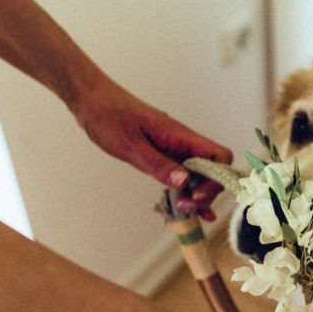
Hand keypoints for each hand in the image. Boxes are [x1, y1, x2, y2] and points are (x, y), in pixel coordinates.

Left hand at [69, 80, 232, 219]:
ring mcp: (175, 150)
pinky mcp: (164, 156)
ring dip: (197, 194)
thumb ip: (159, 164)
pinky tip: (190, 209)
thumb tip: (185, 182)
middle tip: (185, 205)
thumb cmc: (110, 116)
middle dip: (206, 191)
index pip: (219, 156)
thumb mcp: (131, 146)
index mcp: (180, 136)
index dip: (217, 177)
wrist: (93, 102)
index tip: (197, 193)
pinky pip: (183, 176)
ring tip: (182, 208)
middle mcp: (183, 143)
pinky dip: (188, 192)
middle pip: (214, 170)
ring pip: (200, 175)